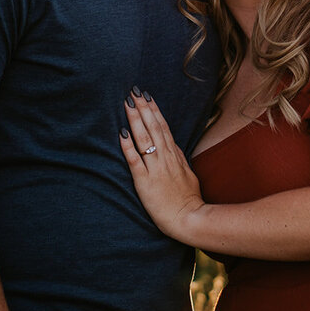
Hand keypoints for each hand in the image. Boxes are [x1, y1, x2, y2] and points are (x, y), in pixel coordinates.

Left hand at [119, 89, 205, 241]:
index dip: (154, 110)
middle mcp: (165, 158)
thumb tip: (171, 144)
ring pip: (144, 139)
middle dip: (142, 108)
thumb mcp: (187, 173)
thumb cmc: (188, 199)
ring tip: (127, 104)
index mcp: (174, 156)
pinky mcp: (145, 182)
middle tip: (133, 91)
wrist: (188, 219)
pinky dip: (128, 146)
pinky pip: (135, 161)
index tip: (146, 96)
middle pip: (153, 127)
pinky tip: (121, 133)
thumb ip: (178, 157)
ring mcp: (155, 169)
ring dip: (135, 120)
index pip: (163, 127)